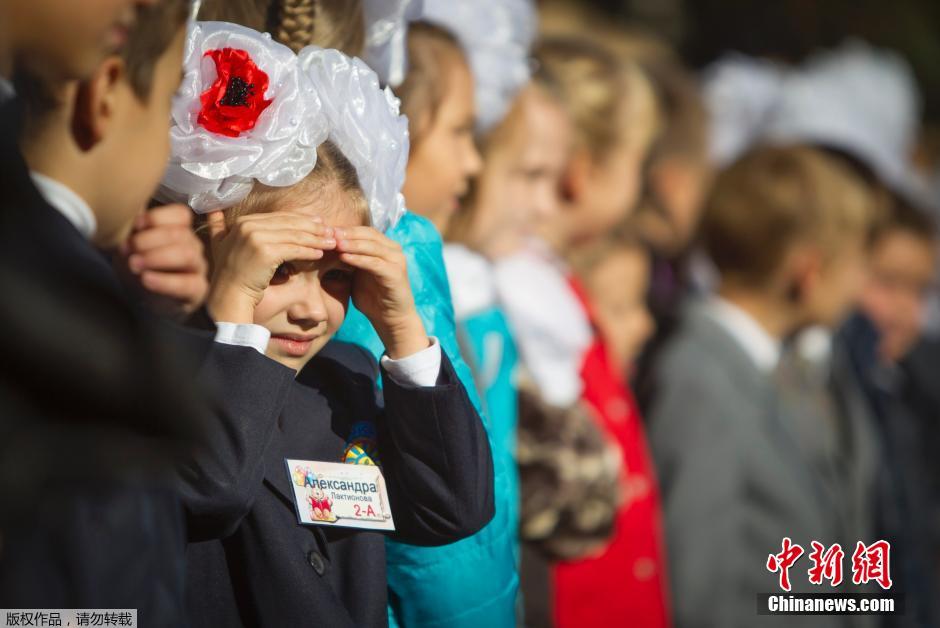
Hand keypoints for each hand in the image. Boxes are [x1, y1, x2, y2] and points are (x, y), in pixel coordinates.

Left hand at [118, 204, 208, 318]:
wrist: (142, 303)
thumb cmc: (138, 270)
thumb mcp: (129, 247)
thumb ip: (133, 230)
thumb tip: (133, 215)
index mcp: (179, 231)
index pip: (181, 215)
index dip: (157, 217)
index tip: (135, 226)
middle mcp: (193, 246)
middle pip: (180, 234)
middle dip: (150, 240)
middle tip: (128, 250)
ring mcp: (198, 268)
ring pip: (187, 255)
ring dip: (157, 258)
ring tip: (135, 265)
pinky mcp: (198, 290)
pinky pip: (187, 283)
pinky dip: (165, 281)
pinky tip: (146, 279)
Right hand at [205, 211, 336, 323]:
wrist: (228, 296)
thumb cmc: (230, 274)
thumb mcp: (219, 244)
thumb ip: (217, 225)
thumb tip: (213, 209)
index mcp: (243, 222)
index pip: (280, 217)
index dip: (301, 219)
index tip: (319, 223)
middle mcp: (248, 226)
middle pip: (290, 223)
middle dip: (314, 228)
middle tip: (332, 232)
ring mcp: (256, 238)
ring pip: (295, 236)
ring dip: (317, 239)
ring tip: (331, 243)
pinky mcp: (266, 252)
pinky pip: (294, 249)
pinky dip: (309, 251)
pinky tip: (320, 254)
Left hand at [335, 226, 428, 358]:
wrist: (391, 319)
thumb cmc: (373, 297)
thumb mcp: (357, 275)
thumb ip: (348, 260)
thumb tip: (325, 247)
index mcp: (385, 247)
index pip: (363, 230)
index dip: (344, 229)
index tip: (324, 230)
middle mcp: (394, 250)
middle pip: (368, 233)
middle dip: (347, 233)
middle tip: (327, 232)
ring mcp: (397, 260)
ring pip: (372, 246)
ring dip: (352, 243)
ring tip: (334, 242)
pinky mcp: (396, 273)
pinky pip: (375, 263)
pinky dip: (359, 259)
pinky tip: (344, 258)